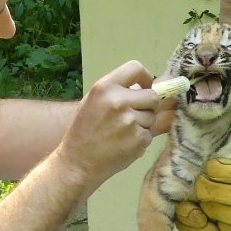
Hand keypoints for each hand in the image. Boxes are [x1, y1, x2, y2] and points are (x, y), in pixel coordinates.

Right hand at [56, 61, 160, 187]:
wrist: (78, 162)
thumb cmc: (84, 131)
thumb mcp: (92, 102)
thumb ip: (116, 92)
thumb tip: (145, 88)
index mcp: (105, 87)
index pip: (135, 68)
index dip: (145, 77)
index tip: (144, 86)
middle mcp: (119, 101)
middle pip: (152, 96)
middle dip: (147, 105)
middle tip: (134, 115)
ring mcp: (130, 121)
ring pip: (152, 116)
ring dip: (143, 124)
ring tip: (123, 132)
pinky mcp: (139, 139)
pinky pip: (149, 134)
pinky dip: (141, 139)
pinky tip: (124, 144)